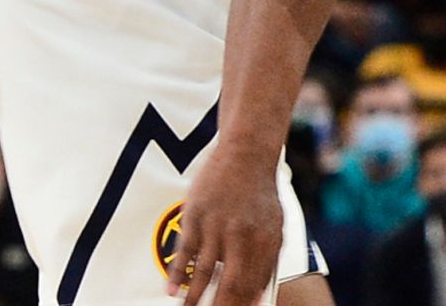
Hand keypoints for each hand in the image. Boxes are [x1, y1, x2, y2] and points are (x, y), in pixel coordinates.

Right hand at [166, 151, 284, 305]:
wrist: (247, 154)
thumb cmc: (260, 196)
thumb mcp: (274, 228)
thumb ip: (267, 263)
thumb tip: (259, 299)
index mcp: (264, 242)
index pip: (250, 288)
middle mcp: (240, 236)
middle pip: (227, 286)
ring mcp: (215, 226)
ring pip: (202, 273)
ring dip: (193, 300)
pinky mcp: (195, 216)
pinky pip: (184, 251)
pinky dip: (177, 274)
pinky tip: (171, 291)